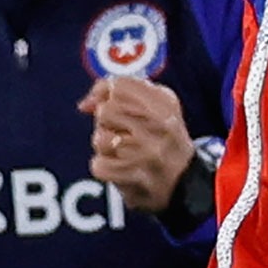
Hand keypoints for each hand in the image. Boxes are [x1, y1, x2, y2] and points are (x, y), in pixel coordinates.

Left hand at [77, 76, 195, 211]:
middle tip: (121, 130)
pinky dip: (104, 167)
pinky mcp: (133, 177)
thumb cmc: (161, 137)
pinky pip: (98, 164)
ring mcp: (147, 153)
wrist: (183, 181)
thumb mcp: (154, 106)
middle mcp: (159, 127)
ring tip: (122, 150)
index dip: (107, 93)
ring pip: (99, 139)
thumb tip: (84, 104)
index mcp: (164, 105)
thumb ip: (120, 94)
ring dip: (104, 146)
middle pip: (105, 111)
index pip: (119, 86)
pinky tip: (120, 167)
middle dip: (106, 121)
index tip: (110, 102)